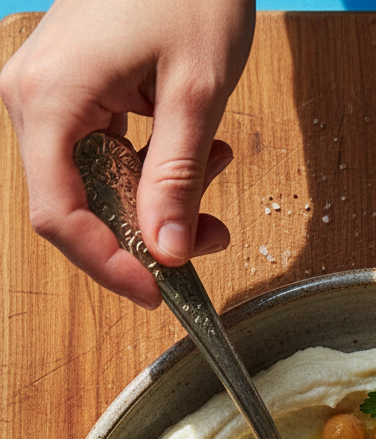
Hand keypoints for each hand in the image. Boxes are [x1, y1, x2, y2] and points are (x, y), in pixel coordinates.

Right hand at [0, 0, 254, 306]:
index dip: (108, 265)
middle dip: (147, 232)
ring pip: (97, 183)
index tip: (159, 291)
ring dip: (159, 197)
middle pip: (76, 206)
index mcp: (49, 100)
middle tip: (211, 235)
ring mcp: (52, 93)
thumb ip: (177, 179)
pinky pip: (106, 151)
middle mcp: (35, 99)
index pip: (59, 216)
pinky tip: (203, 151)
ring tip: (218, 170)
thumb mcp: (195, 93)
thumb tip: (170, 252)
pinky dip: (154, 165)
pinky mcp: (76, 88)